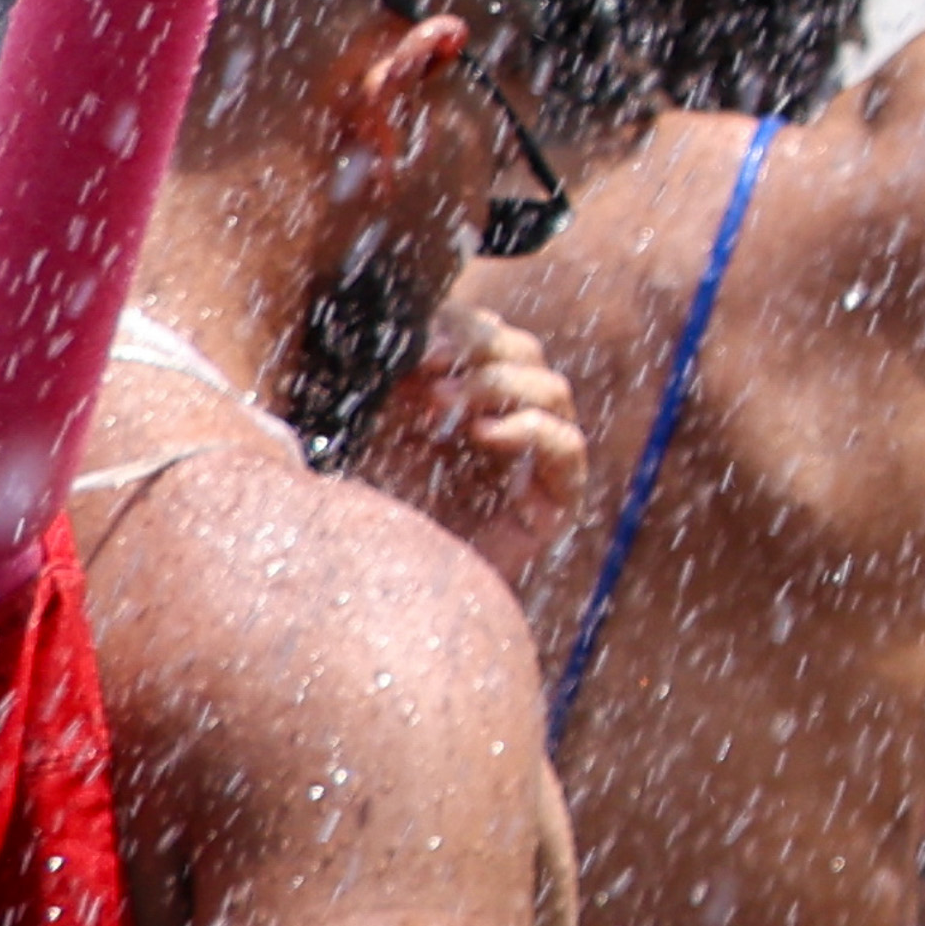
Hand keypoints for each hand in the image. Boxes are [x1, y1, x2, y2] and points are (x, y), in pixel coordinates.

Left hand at [352, 301, 586, 582]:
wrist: (372, 601)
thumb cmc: (356, 517)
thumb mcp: (358, 431)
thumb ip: (379, 379)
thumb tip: (401, 328)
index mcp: (456, 396)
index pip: (485, 332)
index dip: (461, 324)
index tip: (418, 338)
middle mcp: (499, 422)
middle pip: (522, 352)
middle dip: (480, 349)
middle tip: (431, 364)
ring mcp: (530, 461)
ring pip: (552, 388)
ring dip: (502, 383)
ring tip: (448, 402)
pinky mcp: (552, 502)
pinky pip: (568, 447)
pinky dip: (533, 429)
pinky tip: (483, 436)